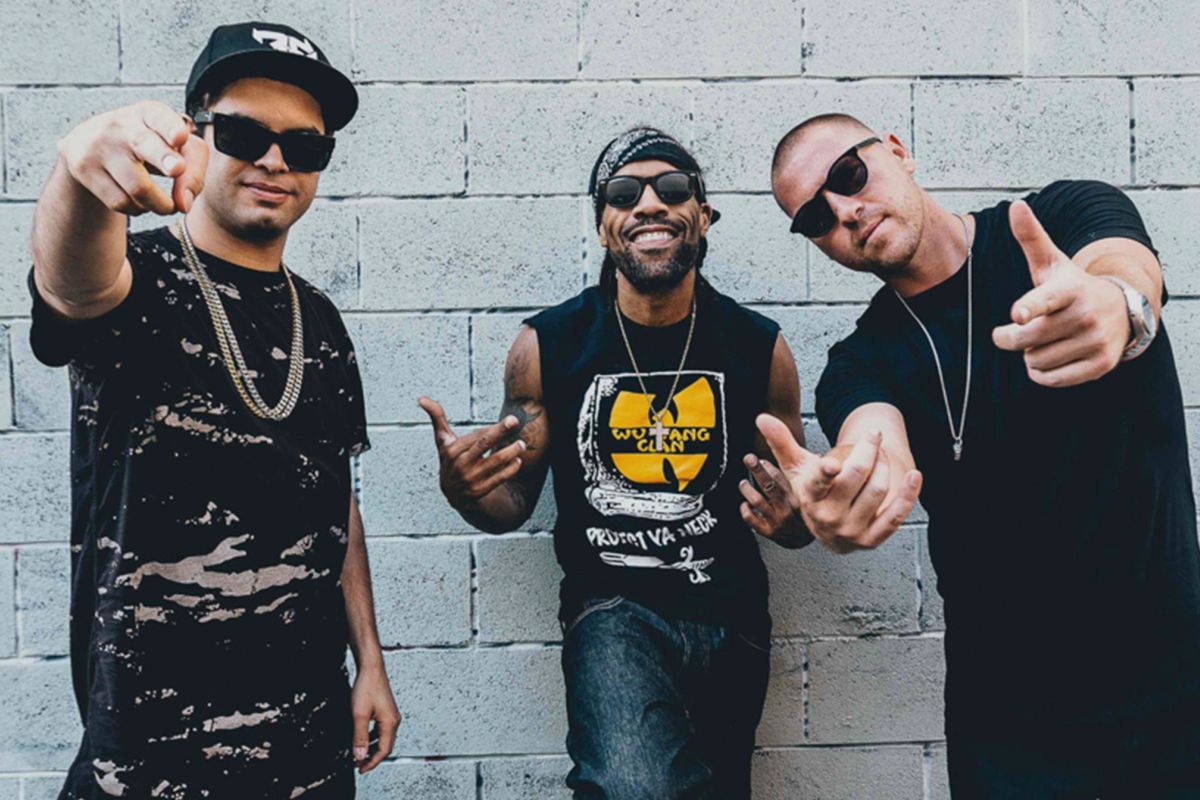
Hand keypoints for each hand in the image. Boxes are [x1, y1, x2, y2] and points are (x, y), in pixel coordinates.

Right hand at [57, 100, 207, 215]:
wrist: (89, 143)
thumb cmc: (147, 145)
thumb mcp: (175, 147)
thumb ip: (193, 171)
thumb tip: (184, 204)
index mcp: (149, 113)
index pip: (161, 117)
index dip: (171, 127)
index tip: (180, 137)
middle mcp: (121, 125)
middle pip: (144, 144)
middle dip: (163, 158)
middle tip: (177, 169)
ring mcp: (98, 146)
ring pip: (138, 188)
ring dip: (160, 205)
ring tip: (163, 202)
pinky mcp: (82, 168)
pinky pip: (120, 202)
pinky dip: (137, 208)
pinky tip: (137, 198)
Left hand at [350, 663, 400, 773]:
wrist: (371, 668)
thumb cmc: (367, 687)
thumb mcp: (359, 715)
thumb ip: (359, 737)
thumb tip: (359, 755)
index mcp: (390, 723)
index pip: (383, 751)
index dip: (372, 762)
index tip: (360, 769)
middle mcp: (393, 720)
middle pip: (385, 746)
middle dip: (372, 757)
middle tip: (359, 764)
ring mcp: (390, 715)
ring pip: (382, 738)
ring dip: (371, 748)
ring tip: (359, 754)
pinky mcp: (385, 710)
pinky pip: (380, 730)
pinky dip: (372, 738)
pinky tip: (363, 738)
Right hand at [418, 396, 525, 509]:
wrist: (453, 494)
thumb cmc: (450, 461)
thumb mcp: (442, 441)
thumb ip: (437, 418)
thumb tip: (421, 398)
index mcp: (451, 451)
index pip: (475, 436)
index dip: (492, 428)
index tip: (508, 421)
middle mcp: (460, 465)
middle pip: (483, 445)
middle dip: (500, 431)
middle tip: (514, 421)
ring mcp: (470, 479)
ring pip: (495, 462)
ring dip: (511, 451)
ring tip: (521, 444)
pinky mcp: (480, 491)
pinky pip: (499, 478)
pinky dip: (510, 469)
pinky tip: (518, 461)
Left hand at [739, 453, 812, 547]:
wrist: (806, 540)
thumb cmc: (808, 512)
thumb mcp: (811, 494)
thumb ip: (806, 476)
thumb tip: (815, 456)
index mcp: (799, 498)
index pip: (782, 478)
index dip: (769, 467)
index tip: (761, 460)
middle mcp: (788, 509)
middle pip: (768, 486)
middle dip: (757, 470)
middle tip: (749, 459)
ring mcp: (778, 521)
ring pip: (758, 501)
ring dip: (747, 489)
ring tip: (743, 483)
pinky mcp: (769, 532)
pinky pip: (751, 519)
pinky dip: (745, 510)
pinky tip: (745, 504)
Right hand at [756, 414, 921, 553]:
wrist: (829, 529)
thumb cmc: (814, 491)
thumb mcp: (797, 469)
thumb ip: (781, 442)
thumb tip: (761, 417)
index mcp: (809, 497)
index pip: (817, 483)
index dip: (826, 473)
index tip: (833, 464)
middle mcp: (829, 517)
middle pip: (856, 475)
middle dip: (868, 449)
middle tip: (873, 437)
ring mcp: (852, 530)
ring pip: (878, 489)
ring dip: (885, 465)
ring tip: (881, 456)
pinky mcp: (873, 540)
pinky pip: (896, 515)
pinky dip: (908, 494)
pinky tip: (914, 476)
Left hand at [991, 200, 1128, 386]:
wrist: (1120, 310)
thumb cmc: (1071, 286)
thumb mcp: (1052, 262)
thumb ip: (1031, 237)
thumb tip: (1015, 205)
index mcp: (1069, 288)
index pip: (1045, 299)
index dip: (1029, 307)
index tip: (1017, 314)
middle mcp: (1085, 314)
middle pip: (1025, 338)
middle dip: (1010, 337)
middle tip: (1011, 330)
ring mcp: (1096, 341)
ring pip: (1034, 361)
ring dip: (1029, 354)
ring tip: (1044, 339)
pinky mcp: (1100, 365)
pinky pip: (1050, 379)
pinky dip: (1040, 372)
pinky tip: (1049, 356)